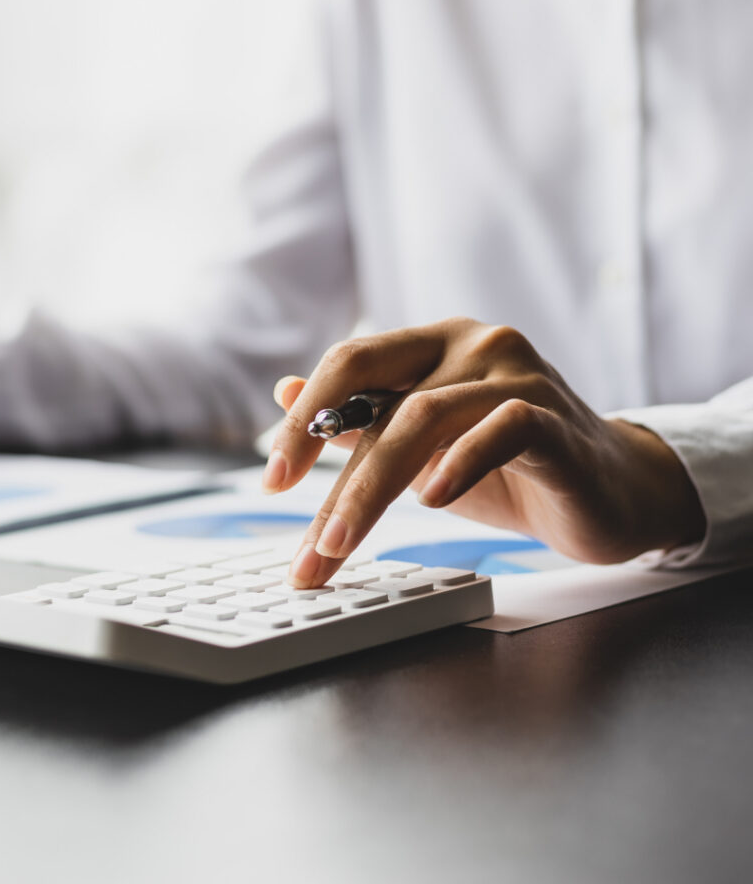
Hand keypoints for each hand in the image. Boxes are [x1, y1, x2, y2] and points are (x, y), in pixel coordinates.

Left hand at [261, 319, 705, 587]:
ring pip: (426, 417)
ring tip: (342, 543)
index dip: (305, 418)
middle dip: (330, 475)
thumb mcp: (424, 445)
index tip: (273, 480)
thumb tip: (284, 394)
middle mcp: (472, 343)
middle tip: (308, 543)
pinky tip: (434, 499)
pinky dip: (461, 461)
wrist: (613, 489)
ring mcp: (517, 374)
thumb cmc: (511, 467)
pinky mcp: (556, 418)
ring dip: (373, 488)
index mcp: (433, 344)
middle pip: (380, 396)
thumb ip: (361, 417)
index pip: (351, 363)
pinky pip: (503, 427)